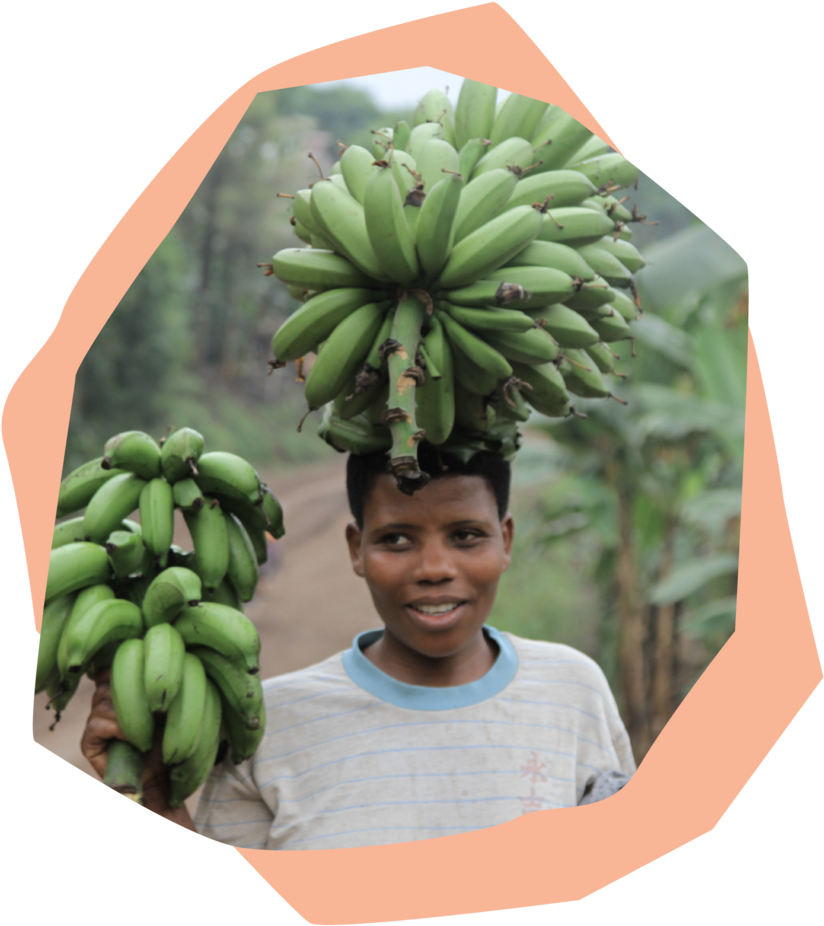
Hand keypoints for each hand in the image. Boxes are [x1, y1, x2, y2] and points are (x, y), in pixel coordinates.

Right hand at [81, 667, 196, 830]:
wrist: (164, 776)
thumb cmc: (170, 737)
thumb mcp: (167, 704)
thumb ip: (154, 684)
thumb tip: (153, 657)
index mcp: (121, 691)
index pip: (111, 668)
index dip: (121, 666)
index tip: (138, 667)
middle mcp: (104, 704)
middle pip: (107, 683)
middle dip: (129, 692)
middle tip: (152, 708)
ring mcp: (95, 722)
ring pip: (102, 703)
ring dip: (128, 713)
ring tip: (147, 728)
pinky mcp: (88, 742)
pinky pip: (97, 724)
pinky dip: (118, 728)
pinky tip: (134, 738)